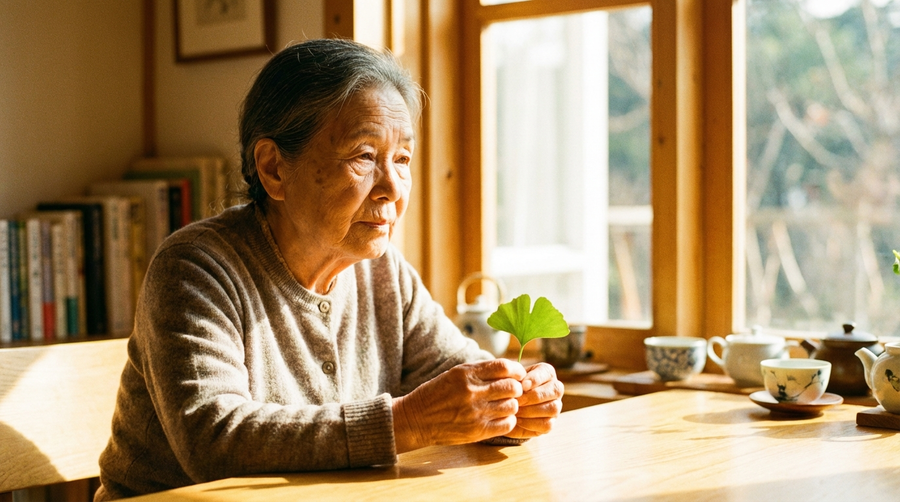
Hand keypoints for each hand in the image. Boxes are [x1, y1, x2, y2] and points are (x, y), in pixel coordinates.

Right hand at [392, 359, 525, 452]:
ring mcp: (475, 413)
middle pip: (512, 387)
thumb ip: (480, 371)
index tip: (518, 374)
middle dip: (516, 388)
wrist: (416, 420)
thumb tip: (509, 370)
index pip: (504, 367)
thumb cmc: (436, 394)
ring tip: (503, 405)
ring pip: (512, 406)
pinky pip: (507, 424)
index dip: (516, 370)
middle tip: (512, 391)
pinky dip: (508, 420)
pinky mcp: (477, 431)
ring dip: (512, 405)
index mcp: (466, 374)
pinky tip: (500, 418)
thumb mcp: (455, 374)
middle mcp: (472, 392)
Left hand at [506, 362, 563, 438]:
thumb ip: (516, 377)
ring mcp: (555, 406)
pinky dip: (531, 423)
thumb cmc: (509, 387)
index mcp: (547, 372)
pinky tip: (518, 420)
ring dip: (532, 410)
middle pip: (555, 390)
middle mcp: (555, 388)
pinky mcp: (550, 422)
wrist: (504, 405)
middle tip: (518, 401)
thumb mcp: (510, 378)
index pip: (547, 372)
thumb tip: (523, 386)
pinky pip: (547, 424)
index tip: (522, 386)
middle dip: (534, 396)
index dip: (535, 379)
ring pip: (553, 408)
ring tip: (516, 411)